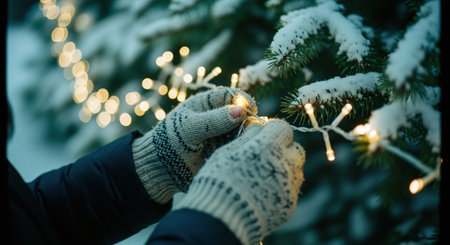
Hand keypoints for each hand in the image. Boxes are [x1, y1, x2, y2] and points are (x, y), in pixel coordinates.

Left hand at [132, 87, 256, 203]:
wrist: (162, 169)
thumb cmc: (171, 141)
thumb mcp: (190, 128)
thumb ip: (214, 120)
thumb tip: (241, 111)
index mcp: (207, 103)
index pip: (231, 95)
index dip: (243, 101)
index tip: (251, 110)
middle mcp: (217, 117)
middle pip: (241, 113)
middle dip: (249, 120)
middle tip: (251, 130)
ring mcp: (222, 134)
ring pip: (243, 131)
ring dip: (248, 136)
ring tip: (245, 143)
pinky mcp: (224, 151)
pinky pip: (239, 146)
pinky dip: (243, 148)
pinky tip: (243, 153)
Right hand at [176, 119, 304, 244]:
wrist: (221, 219)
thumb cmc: (218, 181)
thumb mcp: (226, 151)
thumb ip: (247, 137)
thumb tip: (257, 126)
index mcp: (268, 147)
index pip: (282, 127)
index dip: (272, 129)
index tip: (262, 135)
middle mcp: (284, 164)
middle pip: (295, 148)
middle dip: (282, 148)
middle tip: (264, 155)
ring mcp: (289, 186)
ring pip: (295, 169)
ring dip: (283, 167)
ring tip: (261, 175)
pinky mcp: (289, 204)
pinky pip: (290, 189)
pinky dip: (280, 186)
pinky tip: (262, 192)